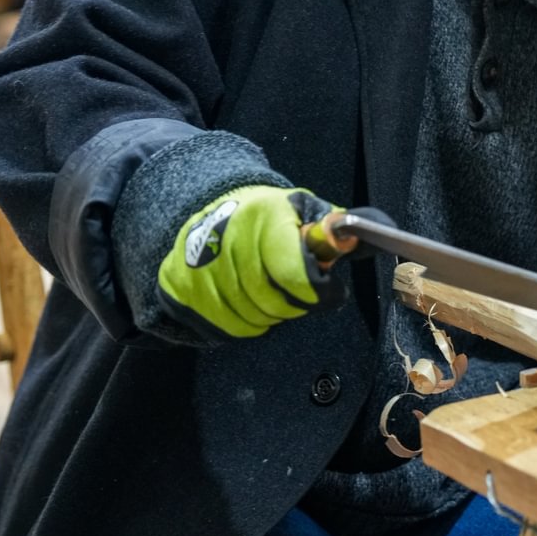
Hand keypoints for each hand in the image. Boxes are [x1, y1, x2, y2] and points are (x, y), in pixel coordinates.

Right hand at [157, 185, 346, 338]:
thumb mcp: (303, 208)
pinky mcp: (183, 289)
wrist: (213, 209)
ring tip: (276, 294)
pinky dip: (248, 324)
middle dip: (297, 304)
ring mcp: (200, 268)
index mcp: (263, 217)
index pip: (294, 273)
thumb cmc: (268, 215)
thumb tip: (353, 240)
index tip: (332, 292)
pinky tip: (253, 304)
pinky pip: (229, 327)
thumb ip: (330, 227)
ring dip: (272, 316)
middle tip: (303, 294)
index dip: (319, 292)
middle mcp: (227, 241)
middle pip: (274, 303)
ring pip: (252, 319)